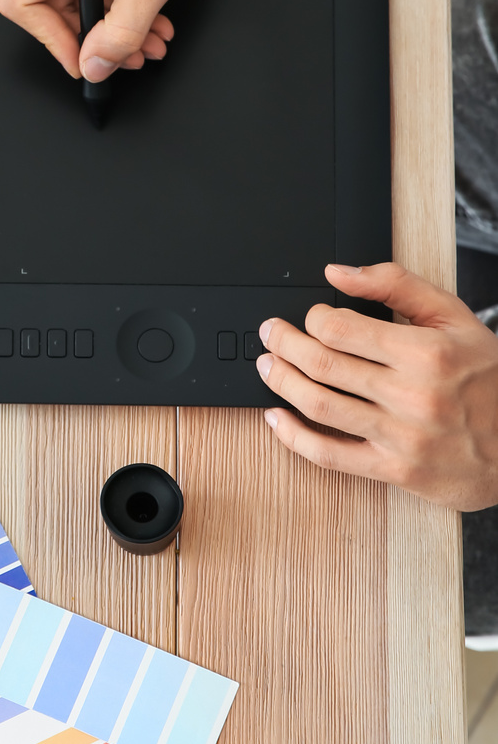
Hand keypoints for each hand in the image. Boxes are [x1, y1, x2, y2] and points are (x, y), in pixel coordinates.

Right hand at [0, 0, 351, 81]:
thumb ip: (122, 31)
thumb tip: (96, 64)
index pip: (21, 1)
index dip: (52, 39)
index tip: (83, 61)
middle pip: (47, 3)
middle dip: (92, 36)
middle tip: (126, 56)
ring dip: (111, 25)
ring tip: (148, 40)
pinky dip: (115, 4)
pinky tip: (146, 19)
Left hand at [258, 261, 497, 508]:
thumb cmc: (489, 378)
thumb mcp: (454, 317)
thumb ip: (395, 285)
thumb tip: (338, 273)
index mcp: (425, 353)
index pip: (341, 328)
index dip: (313, 318)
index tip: (310, 315)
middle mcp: (411, 395)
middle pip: (322, 364)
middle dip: (284, 343)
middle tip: (270, 333)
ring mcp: (401, 437)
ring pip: (319, 405)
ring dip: (281, 382)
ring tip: (268, 366)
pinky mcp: (395, 471)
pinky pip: (330, 455)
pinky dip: (293, 437)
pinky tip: (276, 419)